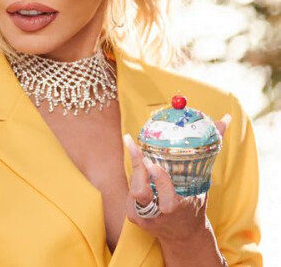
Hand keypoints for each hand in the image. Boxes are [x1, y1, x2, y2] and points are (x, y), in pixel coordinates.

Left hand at [122, 114, 231, 243]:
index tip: (151, 160)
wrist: (183, 236)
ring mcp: (143, 217)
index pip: (166, 197)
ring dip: (135, 169)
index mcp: (177, 210)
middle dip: (137, 167)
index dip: (158, 179)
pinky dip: (135, 177)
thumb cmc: (194, 204)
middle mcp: (158, 216)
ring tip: (134, 147)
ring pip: (133, 190)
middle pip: (140, 192)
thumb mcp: (203, 182)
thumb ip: (209, 152)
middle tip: (132, 143)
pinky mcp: (133, 216)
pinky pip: (130, 192)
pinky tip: (138, 165)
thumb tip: (225, 119)